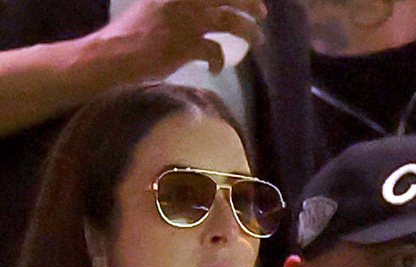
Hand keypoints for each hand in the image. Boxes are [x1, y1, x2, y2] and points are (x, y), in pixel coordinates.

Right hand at [96, 0, 266, 77]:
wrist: (112, 54)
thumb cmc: (130, 33)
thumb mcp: (155, 8)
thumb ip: (179, 6)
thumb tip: (203, 9)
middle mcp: (183, 0)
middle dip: (250, 3)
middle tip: (260, 13)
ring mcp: (186, 21)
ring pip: (230, 21)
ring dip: (248, 31)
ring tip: (257, 40)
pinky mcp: (185, 45)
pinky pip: (215, 51)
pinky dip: (219, 61)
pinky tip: (216, 68)